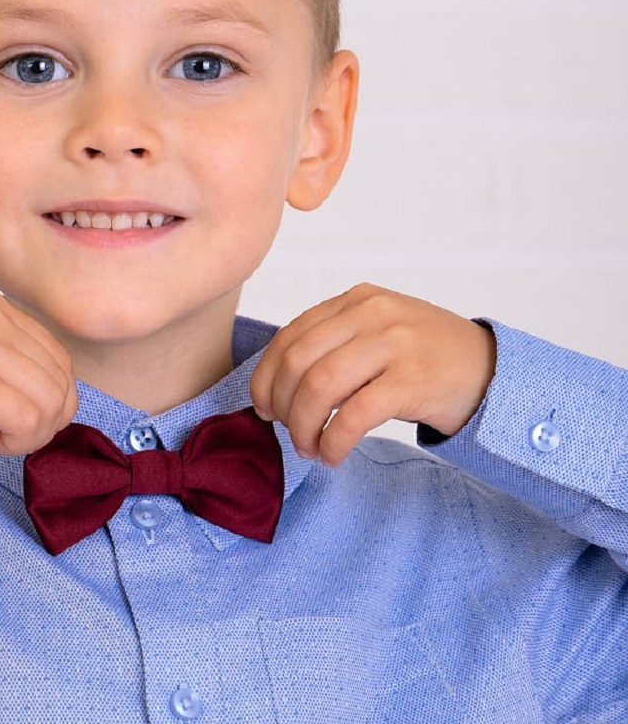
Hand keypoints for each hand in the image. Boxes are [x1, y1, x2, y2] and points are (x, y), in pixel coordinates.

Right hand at [0, 288, 77, 453]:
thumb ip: (1, 354)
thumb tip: (50, 392)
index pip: (57, 355)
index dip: (52, 397)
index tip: (22, 419)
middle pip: (59, 379)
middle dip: (47, 420)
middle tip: (11, 435)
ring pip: (50, 401)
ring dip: (31, 434)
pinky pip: (28, 419)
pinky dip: (16, 442)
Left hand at [249, 282, 496, 466]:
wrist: (493, 370)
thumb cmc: (425, 357)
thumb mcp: (378, 330)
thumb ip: (334, 342)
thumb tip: (277, 384)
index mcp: (356, 300)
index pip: (291, 335)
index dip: (266, 375)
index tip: (262, 405)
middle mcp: (373, 313)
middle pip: (299, 361)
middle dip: (281, 403)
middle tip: (284, 431)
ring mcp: (395, 344)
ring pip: (320, 386)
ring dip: (303, 425)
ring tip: (308, 447)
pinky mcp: (413, 380)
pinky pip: (354, 415)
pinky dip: (334, 441)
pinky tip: (333, 455)